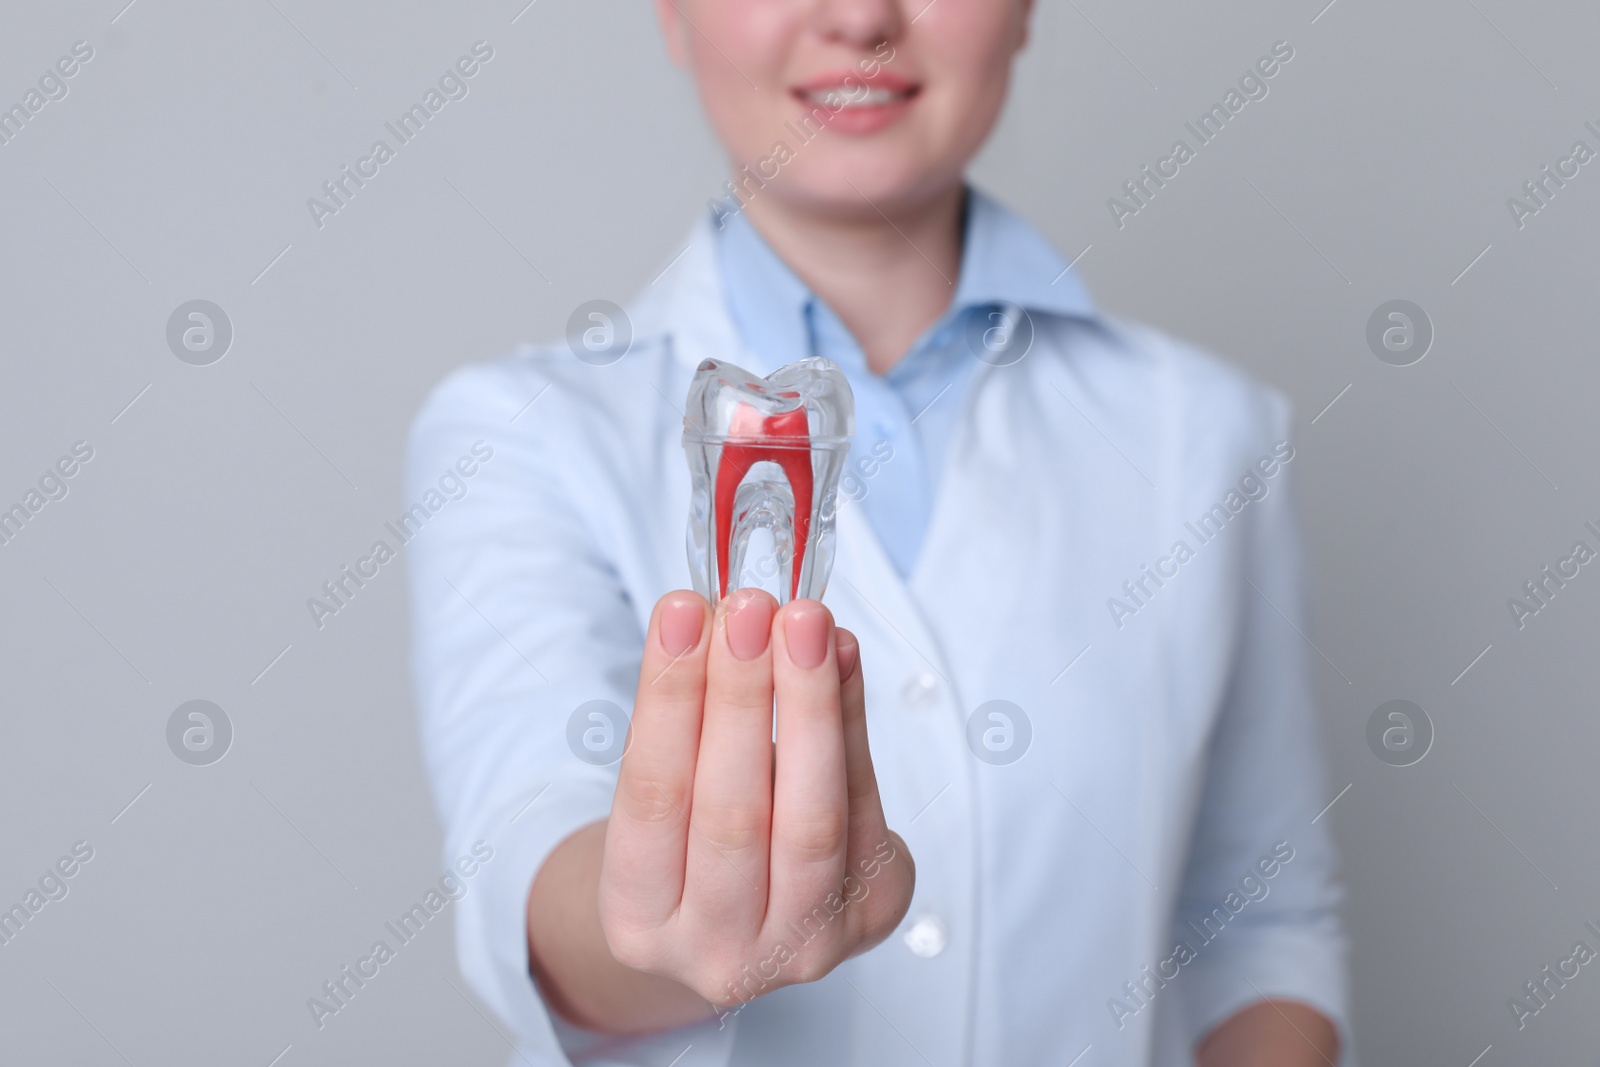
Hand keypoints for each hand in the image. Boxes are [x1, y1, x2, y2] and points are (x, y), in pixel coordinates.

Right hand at [599, 588, 913, 1011]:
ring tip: (804, 620)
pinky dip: (853, 724)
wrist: (741, 923)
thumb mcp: (665, 791)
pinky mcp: (868, 919)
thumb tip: (753, 625)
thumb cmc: (688, 839)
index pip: (652, 796)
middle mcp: (718, 954)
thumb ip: (699, 719)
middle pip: (733, 813)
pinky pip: (864, 810)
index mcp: (639, 923)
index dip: (669, 697)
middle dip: (743, 695)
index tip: (683, 609)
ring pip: (810, 820)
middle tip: (751, 606)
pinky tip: (843, 657)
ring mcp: (800, 949)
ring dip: (810, 705)